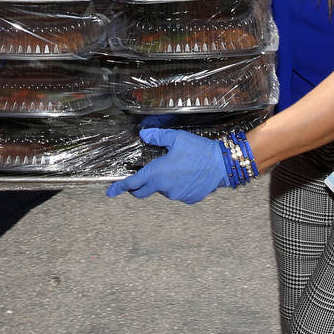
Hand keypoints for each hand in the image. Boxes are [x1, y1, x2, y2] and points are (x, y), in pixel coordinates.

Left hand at [106, 128, 229, 203]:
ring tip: (176, 168)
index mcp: (157, 173)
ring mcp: (176, 195)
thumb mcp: (175, 138)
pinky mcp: (188, 199)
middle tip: (138, 179)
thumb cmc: (198, 150)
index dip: (119, 188)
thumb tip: (144, 134)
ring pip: (162, 190)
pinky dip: (177, 186)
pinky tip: (186, 175)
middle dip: (137, 187)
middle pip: (143, 192)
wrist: (222, 164)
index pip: (132, 183)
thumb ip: (156, 137)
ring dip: (162, 182)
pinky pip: (177, 193)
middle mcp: (164, 187)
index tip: (111, 192)